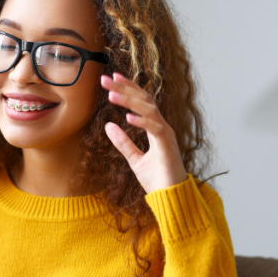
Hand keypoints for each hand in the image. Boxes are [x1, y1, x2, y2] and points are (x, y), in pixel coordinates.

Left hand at [102, 73, 187, 193]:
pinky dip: (142, 122)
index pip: (142, 102)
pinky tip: (127, 117)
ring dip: (129, 101)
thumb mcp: (135, 160)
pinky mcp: (167, 147)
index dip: (129, 88)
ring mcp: (167, 136)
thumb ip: (123, 143)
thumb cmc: (157, 180)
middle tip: (105, 79)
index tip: (112, 77)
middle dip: (125, 88)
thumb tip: (108, 126)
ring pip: (149, 110)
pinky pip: (155, 129)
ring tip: (111, 94)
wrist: (172, 198)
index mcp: (156, 128)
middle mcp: (163, 127)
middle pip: (144, 100)